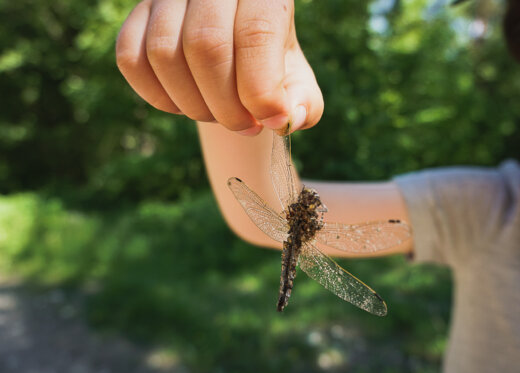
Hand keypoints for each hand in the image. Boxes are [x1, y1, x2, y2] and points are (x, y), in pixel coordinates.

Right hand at [115, 0, 322, 134]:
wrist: (235, 44)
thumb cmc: (269, 64)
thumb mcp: (297, 80)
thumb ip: (304, 103)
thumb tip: (288, 119)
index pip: (255, 34)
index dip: (261, 89)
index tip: (271, 121)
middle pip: (205, 46)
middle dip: (226, 106)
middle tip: (245, 126)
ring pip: (165, 54)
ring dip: (193, 105)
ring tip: (219, 114)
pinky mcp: (138, 15)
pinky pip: (131, 60)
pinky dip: (158, 97)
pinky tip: (186, 104)